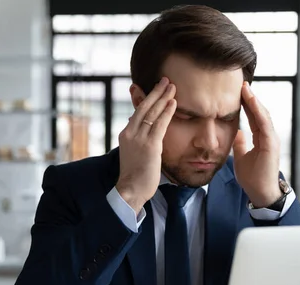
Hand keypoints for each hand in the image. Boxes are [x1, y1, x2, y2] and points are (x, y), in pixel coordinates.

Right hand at [116, 77, 176, 212]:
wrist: (130, 190)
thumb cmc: (135, 175)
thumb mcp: (134, 153)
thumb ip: (139, 141)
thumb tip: (147, 133)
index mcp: (126, 134)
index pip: (138, 112)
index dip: (147, 98)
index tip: (156, 88)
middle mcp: (130, 133)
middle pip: (144, 107)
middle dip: (156, 92)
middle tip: (166, 79)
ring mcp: (139, 139)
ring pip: (152, 113)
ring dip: (163, 98)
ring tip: (172, 86)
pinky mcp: (150, 146)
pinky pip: (160, 125)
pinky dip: (167, 112)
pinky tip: (173, 103)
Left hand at [233, 81, 281, 207]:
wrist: (260, 193)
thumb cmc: (252, 178)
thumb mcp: (241, 157)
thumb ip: (240, 144)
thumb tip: (236, 133)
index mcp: (262, 139)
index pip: (254, 117)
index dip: (247, 104)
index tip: (238, 92)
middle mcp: (268, 137)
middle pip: (259, 113)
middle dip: (250, 98)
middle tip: (242, 84)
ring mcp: (271, 140)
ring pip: (263, 115)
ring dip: (254, 101)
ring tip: (245, 88)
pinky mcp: (271, 144)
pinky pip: (264, 124)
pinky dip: (258, 112)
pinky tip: (252, 101)